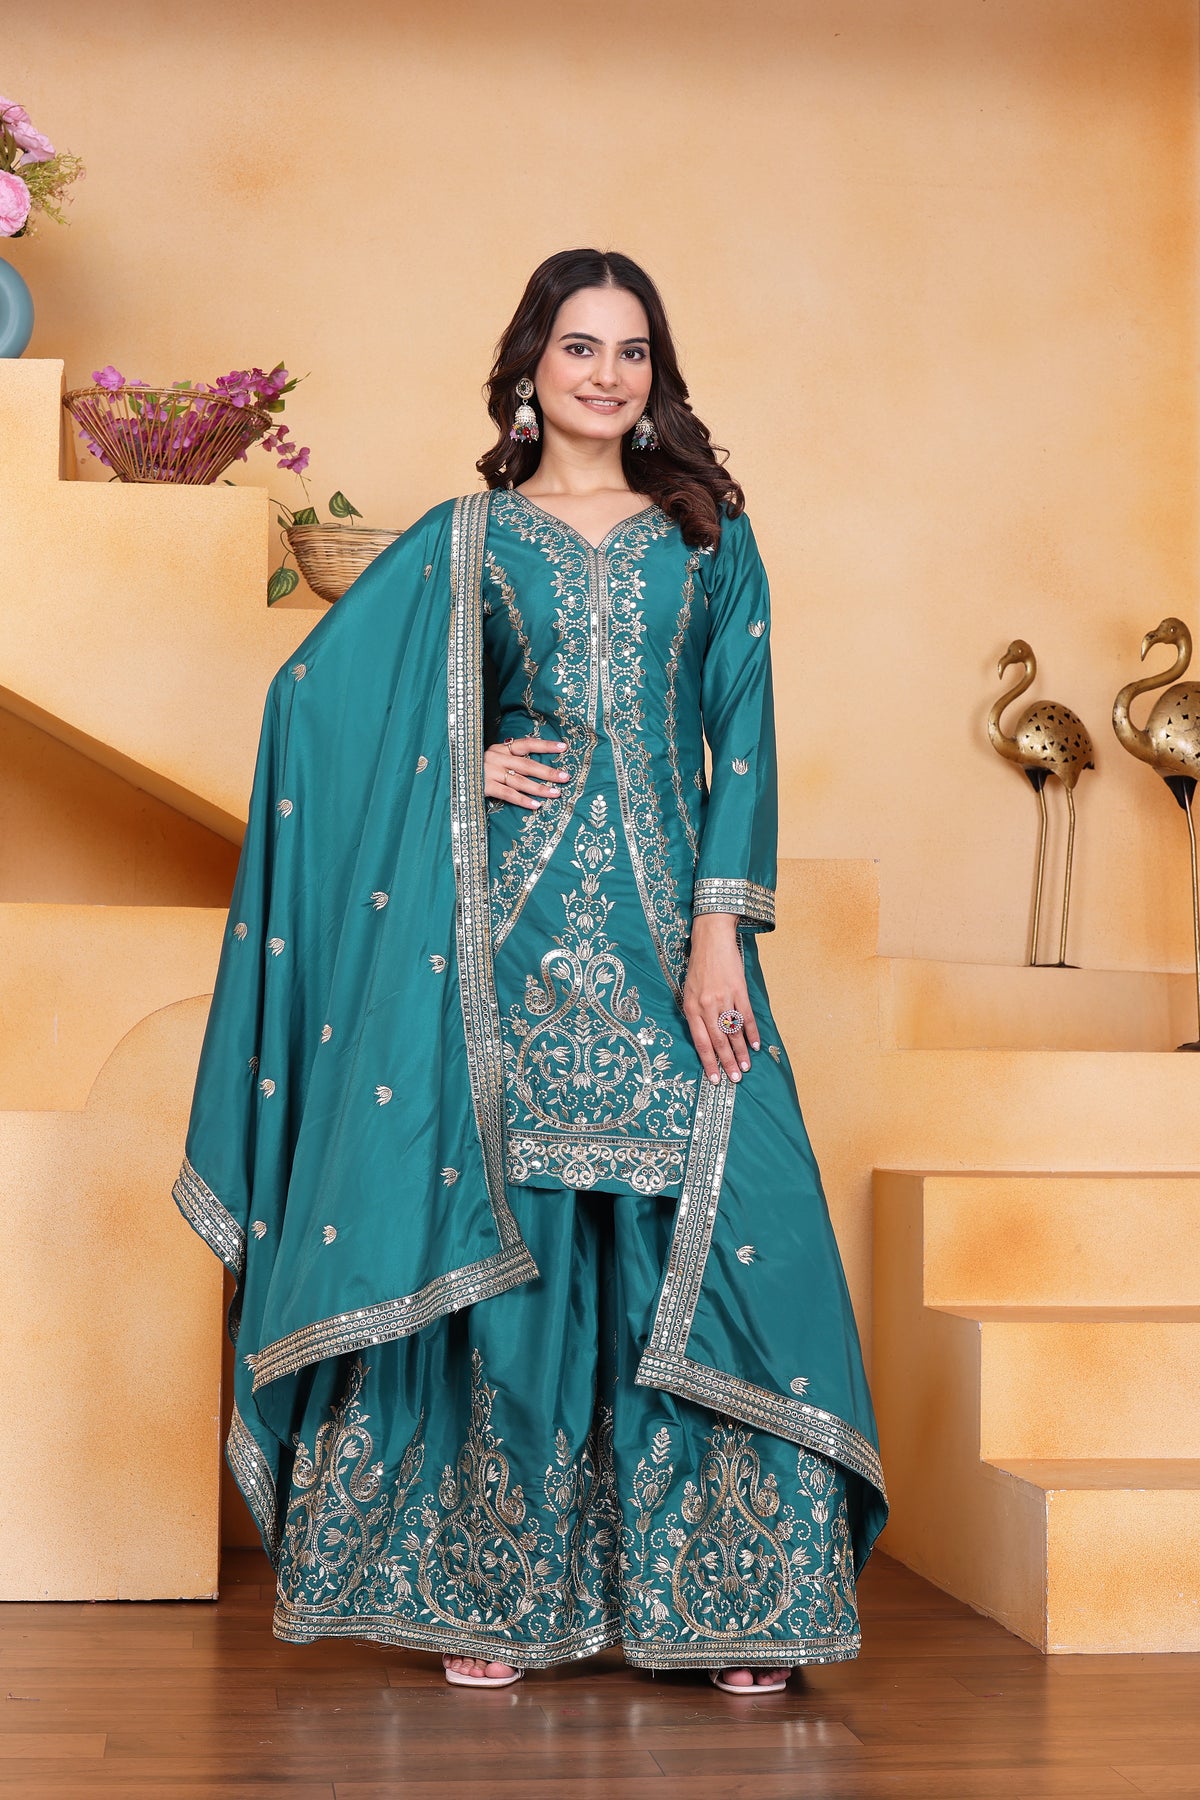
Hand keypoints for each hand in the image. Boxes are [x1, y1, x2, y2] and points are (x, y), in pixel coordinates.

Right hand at [483, 734, 569, 809]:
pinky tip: (536, 806)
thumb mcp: (492, 758)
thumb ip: (509, 759)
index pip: (526, 744)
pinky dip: (523, 800)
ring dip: (540, 788)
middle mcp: (496, 758)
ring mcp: (489, 772)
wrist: (449, 776)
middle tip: (565, 777)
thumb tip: (535, 765)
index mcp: (500, 748)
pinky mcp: (484, 787)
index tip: (564, 747)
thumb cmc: (476, 768)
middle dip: (548, 771)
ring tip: (556, 793)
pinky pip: (508, 794)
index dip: (545, 746)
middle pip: (527, 765)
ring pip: (520, 781)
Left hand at [682, 913, 759, 1083]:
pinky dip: (752, 1032)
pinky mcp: (738, 989)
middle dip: (727, 1062)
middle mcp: (706, 1005)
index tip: (715, 1078)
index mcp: (691, 1007)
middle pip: (718, 1041)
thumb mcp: (688, 991)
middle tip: (735, 1079)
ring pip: (733, 1031)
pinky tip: (755, 1045)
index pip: (701, 1042)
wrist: (711, 939)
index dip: (709, 1062)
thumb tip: (706, 1038)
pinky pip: (746, 1016)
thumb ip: (695, 1014)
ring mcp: (724, 997)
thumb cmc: (698, 967)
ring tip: (746, 1067)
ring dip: (741, 1051)